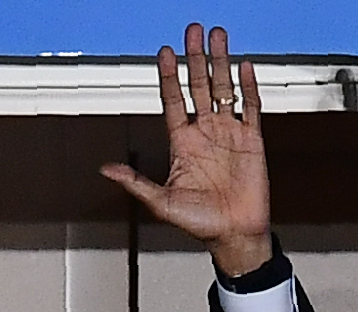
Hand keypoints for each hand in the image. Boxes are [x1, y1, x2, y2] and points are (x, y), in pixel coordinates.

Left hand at [101, 23, 271, 276]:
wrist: (233, 235)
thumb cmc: (198, 222)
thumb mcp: (160, 202)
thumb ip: (135, 182)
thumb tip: (105, 169)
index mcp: (181, 143)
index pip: (173, 101)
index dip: (169, 77)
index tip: (165, 52)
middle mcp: (204, 132)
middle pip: (198, 86)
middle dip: (195, 58)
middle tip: (192, 30)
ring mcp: (228, 134)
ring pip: (224, 89)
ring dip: (221, 62)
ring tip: (217, 36)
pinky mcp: (252, 140)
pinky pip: (250, 107)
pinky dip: (248, 87)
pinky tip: (243, 66)